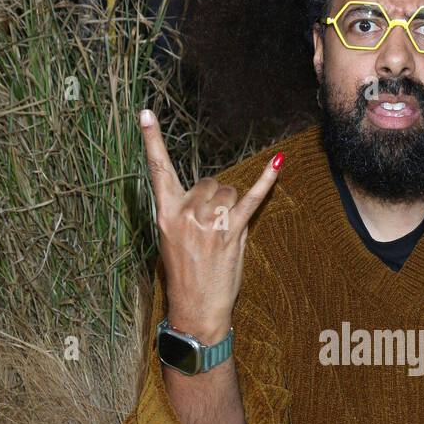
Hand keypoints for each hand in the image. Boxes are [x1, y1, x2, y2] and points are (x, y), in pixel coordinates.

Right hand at [139, 109, 282, 338]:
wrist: (196, 309)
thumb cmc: (184, 276)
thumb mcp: (172, 241)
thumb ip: (187, 213)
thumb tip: (212, 195)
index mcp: (165, 214)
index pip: (158, 171)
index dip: (151, 141)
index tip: (145, 114)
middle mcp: (186, 213)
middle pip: (207, 182)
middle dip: (213, 198)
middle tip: (210, 228)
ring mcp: (210, 221)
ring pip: (227, 191)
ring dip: (230, 206)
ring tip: (222, 234)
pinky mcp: (232, 231)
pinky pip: (251, 199)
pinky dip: (266, 181)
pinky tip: (278, 162)